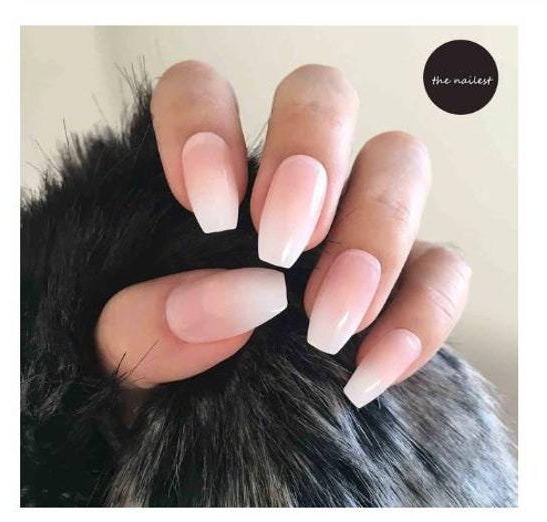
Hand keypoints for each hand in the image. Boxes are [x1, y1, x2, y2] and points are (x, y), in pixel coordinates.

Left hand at [96, 61, 470, 407]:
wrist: (206, 448)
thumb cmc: (150, 387)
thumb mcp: (118, 363)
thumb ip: (141, 326)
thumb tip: (237, 300)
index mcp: (205, 182)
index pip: (202, 92)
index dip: (206, 126)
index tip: (210, 211)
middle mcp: (287, 185)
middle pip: (323, 97)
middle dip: (311, 158)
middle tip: (282, 247)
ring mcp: (354, 225)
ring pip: (399, 166)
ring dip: (374, 238)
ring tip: (326, 324)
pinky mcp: (405, 283)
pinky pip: (445, 270)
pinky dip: (422, 315)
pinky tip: (370, 369)